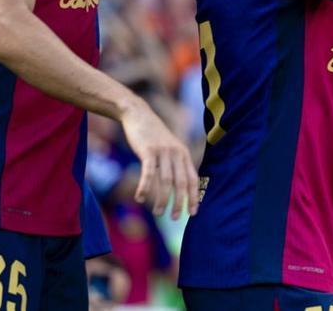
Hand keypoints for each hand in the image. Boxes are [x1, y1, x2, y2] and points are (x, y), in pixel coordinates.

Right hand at [121, 102, 199, 218]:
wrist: (139, 115)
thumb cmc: (154, 136)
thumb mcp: (170, 148)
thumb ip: (175, 164)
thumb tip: (179, 187)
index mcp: (183, 154)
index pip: (192, 179)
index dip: (193, 197)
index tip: (193, 213)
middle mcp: (176, 153)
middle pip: (181, 182)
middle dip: (179, 202)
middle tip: (175, 218)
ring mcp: (162, 151)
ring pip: (165, 180)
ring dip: (162, 199)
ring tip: (158, 213)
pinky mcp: (148, 150)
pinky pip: (148, 172)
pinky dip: (145, 187)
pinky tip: (140, 198)